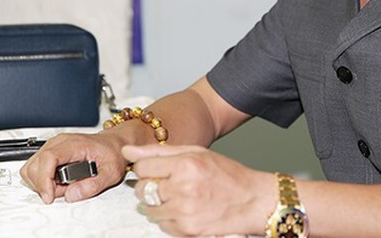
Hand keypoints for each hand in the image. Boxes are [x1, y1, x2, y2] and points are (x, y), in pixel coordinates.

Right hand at [19, 131, 126, 203]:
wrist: (112, 144)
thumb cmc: (112, 154)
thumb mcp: (111, 172)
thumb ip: (93, 185)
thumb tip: (71, 195)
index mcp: (74, 144)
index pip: (48, 158)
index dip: (44, 180)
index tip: (49, 196)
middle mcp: (59, 142)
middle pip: (34, 165)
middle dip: (44, 185)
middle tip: (64, 190)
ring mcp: (52, 146)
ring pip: (31, 168)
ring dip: (42, 184)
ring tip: (63, 186)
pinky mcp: (49, 153)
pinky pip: (35, 169)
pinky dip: (42, 181)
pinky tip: (58, 182)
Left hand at [124, 144, 276, 236]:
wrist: (253, 201)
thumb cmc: (227, 175)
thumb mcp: (197, 153)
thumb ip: (159, 152)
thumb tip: (127, 151)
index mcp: (185, 164)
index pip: (142, 167)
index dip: (145, 168)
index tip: (154, 170)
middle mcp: (183, 187)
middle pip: (141, 189)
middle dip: (149, 187)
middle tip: (168, 184)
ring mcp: (184, 211)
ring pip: (149, 209)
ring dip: (159, 204)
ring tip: (180, 198)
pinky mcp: (187, 230)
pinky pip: (162, 225)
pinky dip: (169, 218)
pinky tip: (186, 210)